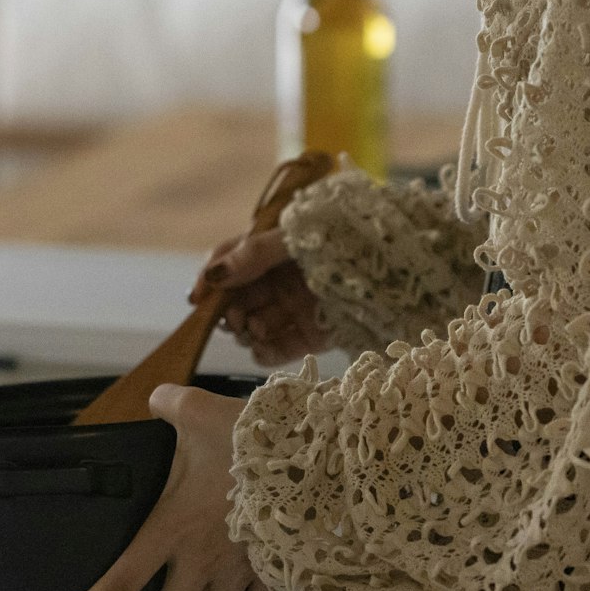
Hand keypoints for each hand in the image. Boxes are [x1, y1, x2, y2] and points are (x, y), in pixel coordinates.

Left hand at [46, 384, 275, 590]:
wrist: (312, 450)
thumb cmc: (251, 435)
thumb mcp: (197, 411)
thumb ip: (167, 404)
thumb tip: (157, 399)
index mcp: (173, 526)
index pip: (121, 582)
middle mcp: (203, 559)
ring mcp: (240, 570)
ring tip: (195, 589)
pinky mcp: (272, 569)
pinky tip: (237, 576)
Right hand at [192, 228, 329, 366]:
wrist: (392, 267)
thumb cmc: (340, 240)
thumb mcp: (294, 237)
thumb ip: (254, 253)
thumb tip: (214, 274)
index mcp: (273, 251)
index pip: (230, 264)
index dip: (210, 280)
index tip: (197, 298)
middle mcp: (281, 282)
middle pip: (238, 300)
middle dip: (228, 312)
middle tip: (233, 319)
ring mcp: (296, 310)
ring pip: (254, 327)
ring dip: (246, 332)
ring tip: (253, 329)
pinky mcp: (313, 337)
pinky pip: (278, 351)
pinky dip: (264, 354)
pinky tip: (260, 349)